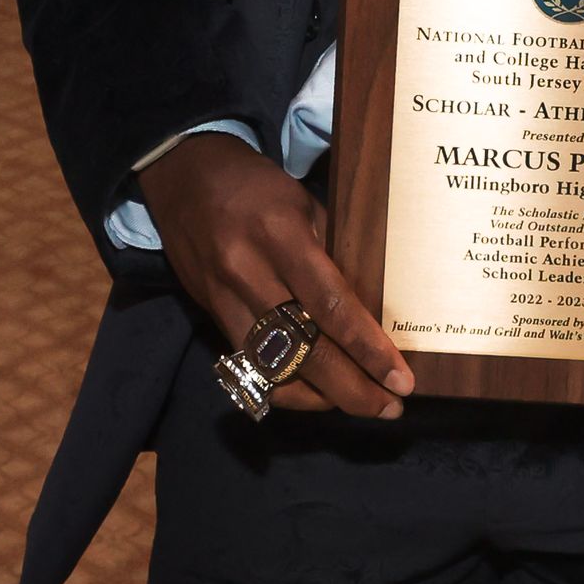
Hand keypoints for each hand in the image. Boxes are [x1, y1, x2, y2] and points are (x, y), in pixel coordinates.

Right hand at [139, 133, 413, 417]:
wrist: (184, 175)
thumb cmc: (255, 183)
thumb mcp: (302, 200)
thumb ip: (332, 248)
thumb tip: (372, 299)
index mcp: (279, 234)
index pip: (330, 304)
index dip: (367, 347)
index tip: (399, 378)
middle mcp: (249, 273)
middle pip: (305, 350)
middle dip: (352, 389)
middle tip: (391, 408)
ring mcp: (225, 300)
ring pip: (275, 370)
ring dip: (322, 397)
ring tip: (363, 404)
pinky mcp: (211, 316)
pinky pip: (252, 368)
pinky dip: (287, 388)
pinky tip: (317, 393)